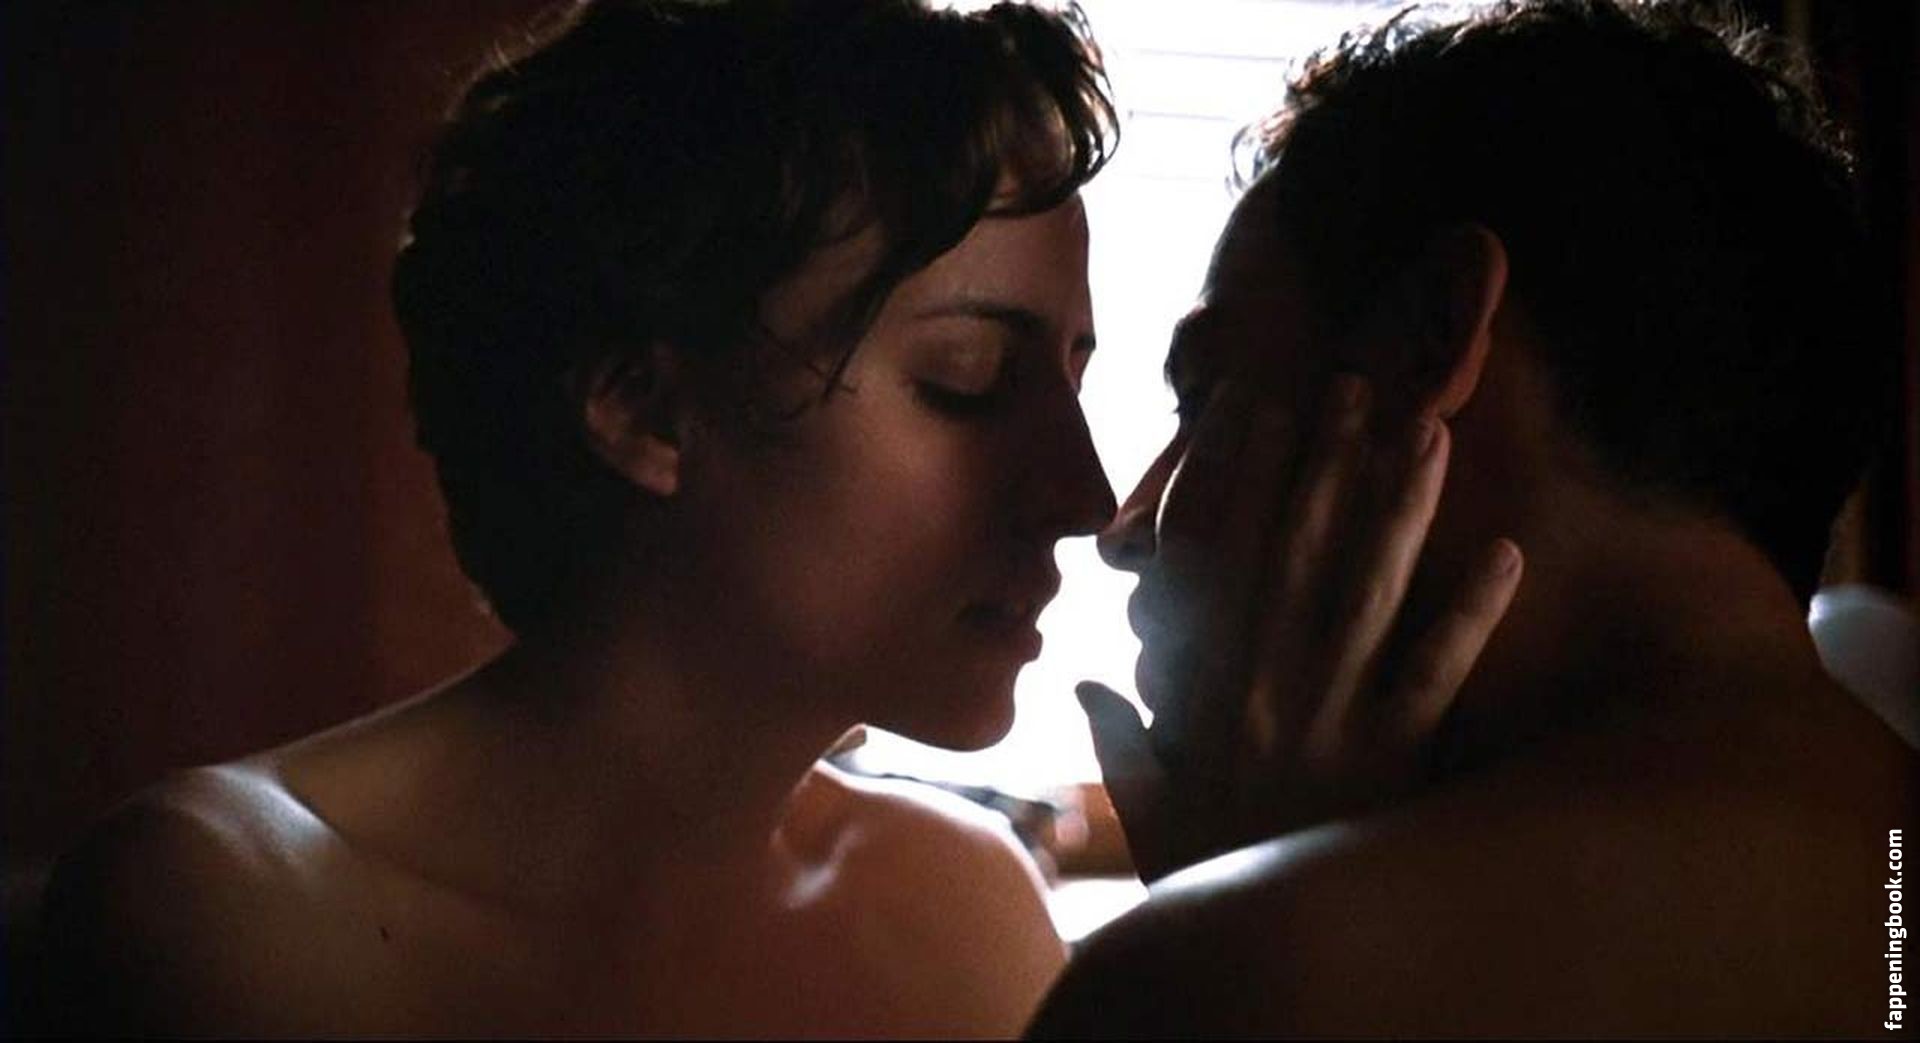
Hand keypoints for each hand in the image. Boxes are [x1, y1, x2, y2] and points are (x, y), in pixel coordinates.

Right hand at [1080, 375, 1521, 882]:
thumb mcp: (1145, 804)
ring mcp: (1334, 710)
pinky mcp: (1393, 751)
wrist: (1260, 944)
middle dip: (1332, 462)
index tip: (1264, 407)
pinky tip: (1509, 553)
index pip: (1225, 554)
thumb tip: (1087, 676)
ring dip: (1402, 507)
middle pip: (1304, 549)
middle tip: (1359, 386)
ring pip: (1370, 589)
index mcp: (1210, 680)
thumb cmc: (1206, 867)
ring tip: (1430, 435)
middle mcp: (1270, 678)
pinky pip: (1436, 669)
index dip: (1246, 475)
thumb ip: (1117, 738)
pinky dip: (1472, 611)